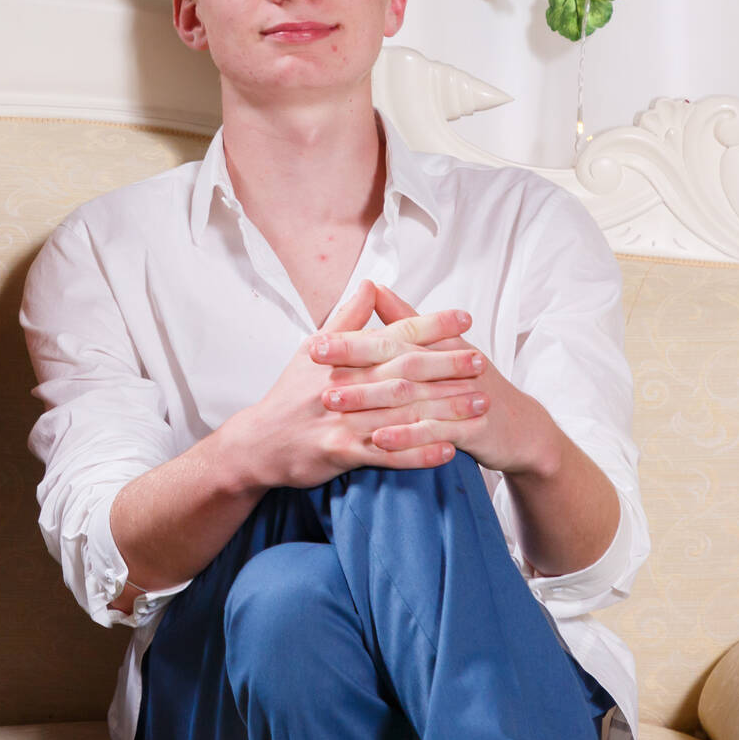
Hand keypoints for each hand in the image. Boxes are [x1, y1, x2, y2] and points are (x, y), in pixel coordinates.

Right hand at [217, 281, 473, 490]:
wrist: (257, 443)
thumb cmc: (289, 395)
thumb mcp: (311, 351)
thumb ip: (346, 320)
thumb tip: (370, 284)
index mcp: (340, 357)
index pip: (391, 335)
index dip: (429, 325)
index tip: (463, 318)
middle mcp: (343, 384)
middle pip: (403, 372)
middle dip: (446, 366)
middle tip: (482, 362)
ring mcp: (342, 420)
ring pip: (402, 413)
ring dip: (444, 410)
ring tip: (481, 405)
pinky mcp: (340, 452)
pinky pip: (386, 455)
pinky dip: (418, 453)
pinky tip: (449, 450)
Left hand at [319, 284, 562, 477]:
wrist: (521, 428)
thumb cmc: (473, 384)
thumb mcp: (442, 349)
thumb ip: (405, 321)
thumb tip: (373, 287)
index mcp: (438, 345)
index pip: (390, 337)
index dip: (352, 340)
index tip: (315, 342)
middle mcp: (450, 366)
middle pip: (396, 361)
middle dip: (353, 363)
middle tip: (315, 367)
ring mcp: (462, 397)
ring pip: (410, 396)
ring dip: (370, 399)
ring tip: (334, 400)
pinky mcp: (473, 428)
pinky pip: (436, 432)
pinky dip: (407, 437)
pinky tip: (379, 440)